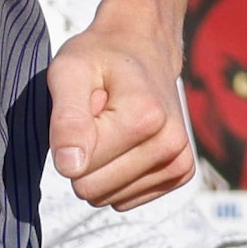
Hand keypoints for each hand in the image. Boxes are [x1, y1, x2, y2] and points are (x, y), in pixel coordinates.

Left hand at [45, 11, 195, 208]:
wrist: (143, 48)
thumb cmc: (101, 57)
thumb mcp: (69, 72)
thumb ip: (66, 119)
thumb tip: (69, 167)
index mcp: (145, 116)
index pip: (80, 170)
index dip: (70, 138)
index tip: (87, 107)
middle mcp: (170, 143)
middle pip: (93, 188)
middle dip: (84, 155)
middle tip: (97, 117)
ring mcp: (179, 162)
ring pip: (107, 197)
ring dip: (100, 164)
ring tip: (111, 125)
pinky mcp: (180, 173)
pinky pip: (125, 199)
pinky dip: (117, 173)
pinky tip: (125, 141)